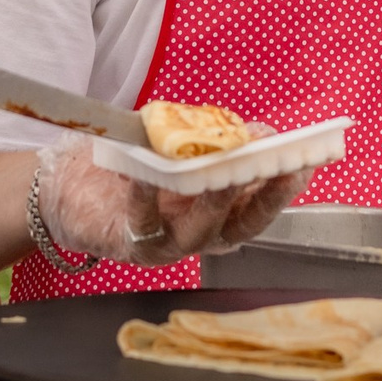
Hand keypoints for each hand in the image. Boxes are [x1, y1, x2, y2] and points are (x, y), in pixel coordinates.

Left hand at [33, 135, 306, 266]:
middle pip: (244, 222)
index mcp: (221, 209)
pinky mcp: (134, 245)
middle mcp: (203, 233)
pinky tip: (143, 172)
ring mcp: (171, 244)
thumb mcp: (179, 142)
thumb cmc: (134, 160)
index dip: (288, 184)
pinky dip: (145, 196)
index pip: (264, 201)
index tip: (310, 159)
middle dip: (265, 196)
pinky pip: (144, 223)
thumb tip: (260, 135)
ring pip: (203, 230)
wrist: (72, 183)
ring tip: (223, 175)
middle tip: (280, 167)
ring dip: (215, 202)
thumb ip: (217, 140)